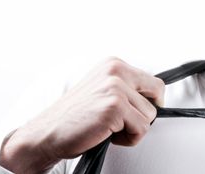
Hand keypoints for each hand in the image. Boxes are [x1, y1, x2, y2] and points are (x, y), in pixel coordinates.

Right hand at [0, 57, 164, 173]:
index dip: (149, 101)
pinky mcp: (114, 107)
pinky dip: (128, 139)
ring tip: (109, 128)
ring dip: (133, 128)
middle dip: (145, 112)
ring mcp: (115, 87)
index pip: (154, 82)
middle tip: (122, 121)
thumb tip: (156, 97)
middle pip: (157, 93)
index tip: (134, 111)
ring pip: (150, 115)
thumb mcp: (102, 89)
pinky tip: (107, 135)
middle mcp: (116, 70)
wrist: (46, 134)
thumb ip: (126, 86)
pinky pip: (142, 129)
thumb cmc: (75, 117)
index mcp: (114, 64)